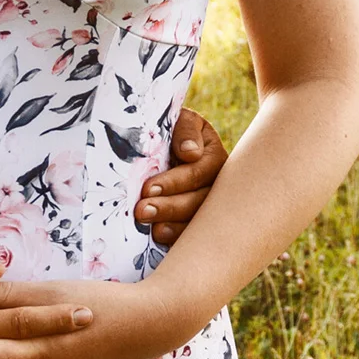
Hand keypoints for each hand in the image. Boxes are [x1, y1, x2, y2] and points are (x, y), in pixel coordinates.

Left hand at [134, 107, 227, 246]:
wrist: (158, 144)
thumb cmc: (168, 129)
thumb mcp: (178, 120)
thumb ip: (185, 130)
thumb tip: (190, 153)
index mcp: (213, 157)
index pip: (199, 172)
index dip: (175, 182)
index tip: (148, 187)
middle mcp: (217, 184)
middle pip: (200, 200)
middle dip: (169, 207)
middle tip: (142, 211)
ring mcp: (210, 206)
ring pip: (199, 221)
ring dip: (174, 226)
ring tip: (151, 228)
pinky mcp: (198, 222)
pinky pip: (193, 234)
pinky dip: (178, 238)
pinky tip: (160, 237)